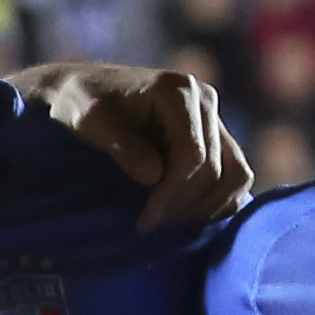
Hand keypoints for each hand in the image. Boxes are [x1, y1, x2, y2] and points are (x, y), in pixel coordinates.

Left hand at [20, 60, 259, 231]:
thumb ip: (120, 145)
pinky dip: (217, 201)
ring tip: (166, 222)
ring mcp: (213, 118)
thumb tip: (153, 176)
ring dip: (206, 207)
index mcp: (178, 90)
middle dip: (184, 204)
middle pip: (216, 169)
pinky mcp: (214, 136)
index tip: (145, 220)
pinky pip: (235, 175)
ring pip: (236, 174)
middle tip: (149, 225)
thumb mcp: (88, 121)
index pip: (193, 154)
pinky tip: (183, 215)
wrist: (82, 90)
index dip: (173, 193)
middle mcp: (205, 100)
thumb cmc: (78, 102)